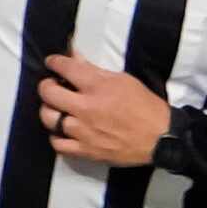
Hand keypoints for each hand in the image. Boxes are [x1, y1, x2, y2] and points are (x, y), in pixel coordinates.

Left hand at [38, 54, 171, 165]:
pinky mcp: (86, 151)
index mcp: (97, 87)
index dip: (54, 62)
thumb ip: (95, 70)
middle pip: (48, 93)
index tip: (53, 63)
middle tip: (52, 86)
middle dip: (46, 85)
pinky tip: (63, 131)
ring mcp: (83, 131)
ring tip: (57, 109)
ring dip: (49, 110)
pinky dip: (56, 136)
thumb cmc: (145, 106)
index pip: (64, 68)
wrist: (160, 138)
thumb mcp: (124, 80)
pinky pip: (58, 144)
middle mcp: (85, 108)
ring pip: (49, 119)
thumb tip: (75, 57)